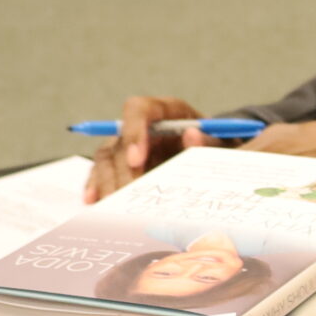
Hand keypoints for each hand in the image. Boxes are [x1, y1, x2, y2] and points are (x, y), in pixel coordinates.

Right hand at [85, 95, 213, 201]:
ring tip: (112, 206)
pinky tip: (94, 201)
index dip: (134, 131)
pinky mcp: (122, 163)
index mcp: (165, 111)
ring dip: (107, 182)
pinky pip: (102, 172)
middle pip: (121, 141)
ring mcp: (129, 145)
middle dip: (122, 170)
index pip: (139, 109)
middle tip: (127, 196)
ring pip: (107, 158)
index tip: (136, 160)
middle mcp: (142, 126)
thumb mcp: (222, 142)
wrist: (214, 155)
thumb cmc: (216, 145)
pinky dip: (97, 186)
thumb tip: (191, 136)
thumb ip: (209, 140)